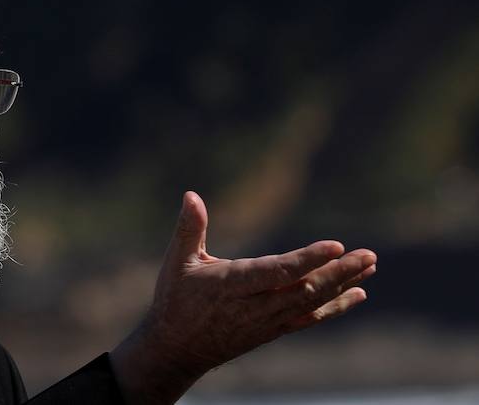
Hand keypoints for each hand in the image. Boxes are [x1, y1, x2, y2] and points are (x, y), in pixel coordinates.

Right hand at [110, 191, 376, 404]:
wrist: (176, 349)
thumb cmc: (175, 299)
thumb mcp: (176, 261)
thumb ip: (188, 228)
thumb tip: (191, 195)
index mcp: (232, 285)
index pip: (277, 271)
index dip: (307, 260)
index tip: (336, 246)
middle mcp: (255, 306)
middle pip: (304, 289)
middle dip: (339, 272)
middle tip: (368, 256)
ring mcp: (267, 321)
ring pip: (311, 303)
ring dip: (342, 284)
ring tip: (369, 266)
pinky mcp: (273, 329)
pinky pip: (309, 318)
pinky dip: (335, 307)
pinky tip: (357, 294)